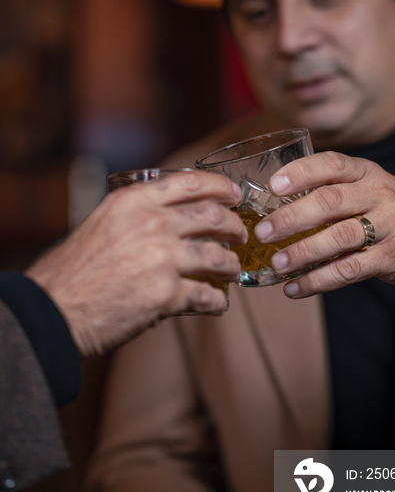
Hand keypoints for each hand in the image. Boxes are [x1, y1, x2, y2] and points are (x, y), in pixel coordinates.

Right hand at [27, 171, 246, 354]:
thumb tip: (172, 214)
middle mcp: (151, 224)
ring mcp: (162, 259)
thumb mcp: (103, 221)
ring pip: (218, 257)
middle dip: (235, 227)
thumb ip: (137, 213)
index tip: (234, 194)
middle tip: (241, 235)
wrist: (55, 308)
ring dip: (231, 265)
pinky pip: (207, 295)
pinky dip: (217, 301)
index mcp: (134, 201)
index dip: (221, 187)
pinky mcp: (166, 295)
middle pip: (214, 217)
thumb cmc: (75, 268)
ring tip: (232, 270)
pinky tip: (217, 303)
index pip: (191, 183)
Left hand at [254, 151, 394, 297]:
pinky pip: (350, 269)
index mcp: (365, 172)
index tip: (273, 186)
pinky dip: (319, 280)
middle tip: (262, 232)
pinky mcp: (390, 257)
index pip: (332, 164)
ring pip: (340, 237)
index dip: (301, 173)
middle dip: (292, 217)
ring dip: (303, 252)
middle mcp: (377, 194)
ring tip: (276, 264)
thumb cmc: (385, 208)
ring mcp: (387, 225)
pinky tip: (295, 288)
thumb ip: (329, 190)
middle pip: (331, 201)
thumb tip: (271, 207)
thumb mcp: (365, 187)